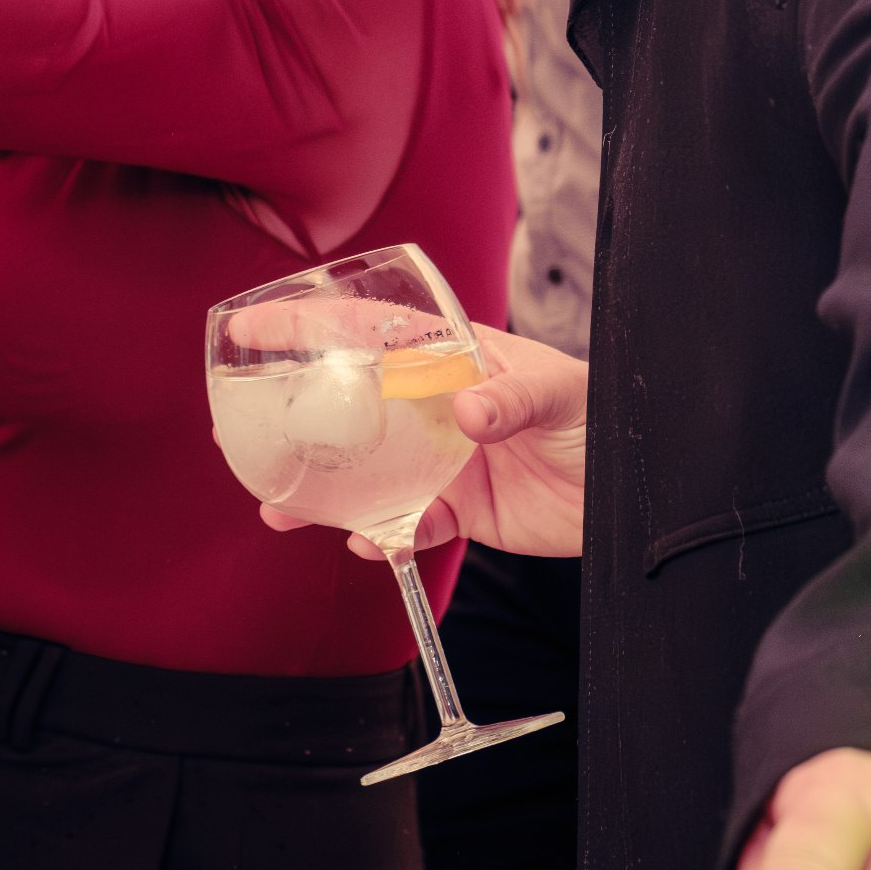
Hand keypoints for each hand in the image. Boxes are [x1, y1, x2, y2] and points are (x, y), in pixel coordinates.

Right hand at [259, 323, 585, 559]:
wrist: (631, 490)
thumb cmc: (599, 414)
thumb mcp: (560, 393)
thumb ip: (514, 398)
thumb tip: (468, 412)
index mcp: (452, 357)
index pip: (370, 332)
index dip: (310, 325)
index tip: (254, 328)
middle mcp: (436, 405)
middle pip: (350, 406)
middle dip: (294, 417)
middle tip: (238, 431)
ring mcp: (443, 459)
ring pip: (365, 473)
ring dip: (321, 493)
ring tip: (278, 511)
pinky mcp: (458, 509)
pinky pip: (406, 524)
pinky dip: (382, 536)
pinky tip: (368, 543)